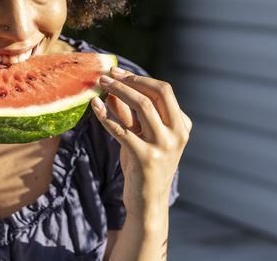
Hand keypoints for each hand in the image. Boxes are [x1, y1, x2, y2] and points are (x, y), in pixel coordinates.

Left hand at [91, 67, 190, 213]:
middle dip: (132, 80)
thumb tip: (113, 86)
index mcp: (181, 126)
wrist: (147, 203)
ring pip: (142, 106)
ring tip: (101, 85)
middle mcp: (177, 134)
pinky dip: (106, 115)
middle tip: (108, 75)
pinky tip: (95, 105)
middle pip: (158, 93)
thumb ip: (130, 112)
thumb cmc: (144, 167)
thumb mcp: (141, 136)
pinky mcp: (145, 158)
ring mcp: (163, 146)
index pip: (163, 91)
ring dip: (118, 91)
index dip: (139, 78)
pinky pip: (122, 129)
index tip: (118, 72)